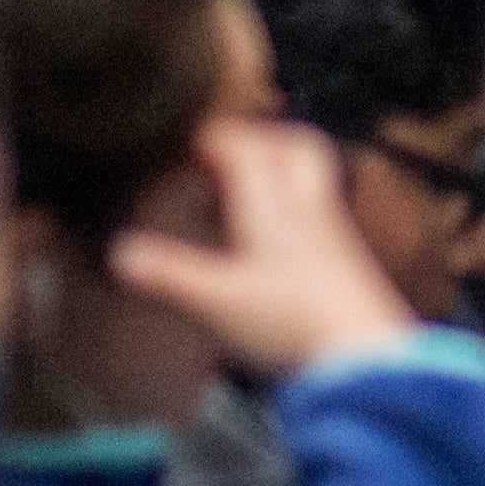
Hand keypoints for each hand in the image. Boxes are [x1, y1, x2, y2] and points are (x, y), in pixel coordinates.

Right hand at [108, 121, 417, 376]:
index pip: (251, 152)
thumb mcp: (217, 299)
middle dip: (266, 135)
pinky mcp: (345, 259)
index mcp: (275, 208)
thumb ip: (170, 274)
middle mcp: (310, 210)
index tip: (199, 133)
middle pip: (298, 148)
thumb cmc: (293, 321)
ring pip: (313, 179)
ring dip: (284, 167)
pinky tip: (281, 232)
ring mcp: (334, 233)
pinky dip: (296, 203)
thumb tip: (121, 251)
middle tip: (237, 141)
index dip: (223, 137)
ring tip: (254, 180)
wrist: (364, 352)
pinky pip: (321, 211)